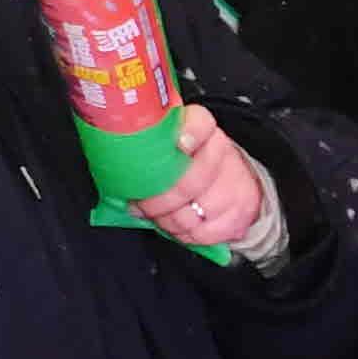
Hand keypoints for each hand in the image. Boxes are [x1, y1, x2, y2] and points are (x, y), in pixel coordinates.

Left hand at [137, 106, 279, 257]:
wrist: (234, 178)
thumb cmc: (189, 161)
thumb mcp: (170, 142)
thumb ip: (150, 145)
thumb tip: (116, 163)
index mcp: (201, 128)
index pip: (200, 123)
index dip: (188, 135)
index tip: (176, 146)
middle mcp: (221, 152)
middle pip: (189, 181)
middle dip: (157, 199)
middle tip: (139, 204)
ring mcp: (234, 182)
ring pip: (194, 210)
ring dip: (166, 219)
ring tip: (155, 216)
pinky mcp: (241, 210)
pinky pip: (206, 231)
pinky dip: (184, 234)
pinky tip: (175, 226)